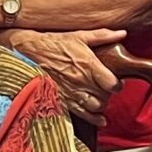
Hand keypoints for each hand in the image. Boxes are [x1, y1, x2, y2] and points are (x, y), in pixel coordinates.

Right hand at [2, 28, 123, 122]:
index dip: (118, 85)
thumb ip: (102, 35)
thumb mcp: (79, 36)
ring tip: (99, 97)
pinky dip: (94, 118)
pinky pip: (83, 114)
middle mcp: (81, 81)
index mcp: (88, 64)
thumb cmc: (54, 43)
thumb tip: (122, 33)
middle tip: (106, 88)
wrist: (29, 52)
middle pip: (106, 97)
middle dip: (109, 94)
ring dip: (101, 104)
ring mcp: (72, 92)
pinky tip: (99, 117)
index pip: (113, 84)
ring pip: (96, 107)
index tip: (117, 82)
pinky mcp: (63, 100)